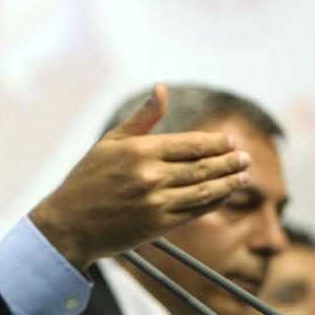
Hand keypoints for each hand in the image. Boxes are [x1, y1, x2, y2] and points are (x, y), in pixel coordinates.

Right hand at [29, 83, 249, 269]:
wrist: (68, 224)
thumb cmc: (87, 180)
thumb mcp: (109, 143)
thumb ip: (141, 118)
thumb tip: (162, 88)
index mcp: (139, 151)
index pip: (192, 143)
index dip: (217, 142)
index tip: (231, 141)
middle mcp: (150, 176)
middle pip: (203, 166)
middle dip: (230, 161)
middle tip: (246, 157)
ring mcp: (155, 203)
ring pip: (204, 190)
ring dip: (229, 182)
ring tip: (244, 176)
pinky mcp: (157, 226)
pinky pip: (194, 212)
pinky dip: (213, 203)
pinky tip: (223, 196)